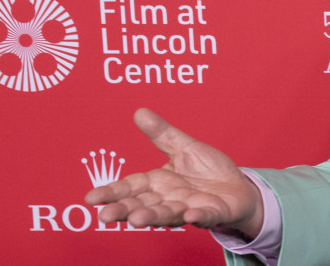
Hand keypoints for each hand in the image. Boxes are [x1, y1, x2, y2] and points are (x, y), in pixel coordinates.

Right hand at [83, 108, 264, 238]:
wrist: (238, 188)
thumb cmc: (208, 171)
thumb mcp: (184, 147)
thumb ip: (162, 134)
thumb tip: (139, 111)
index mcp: (158, 182)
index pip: (131, 187)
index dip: (112, 193)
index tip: (90, 198)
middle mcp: (169, 198)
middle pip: (143, 204)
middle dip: (125, 210)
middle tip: (105, 217)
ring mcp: (189, 208)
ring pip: (168, 214)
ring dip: (153, 216)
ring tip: (138, 219)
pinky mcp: (213, 213)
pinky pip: (205, 217)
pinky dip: (198, 218)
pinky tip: (191, 217)